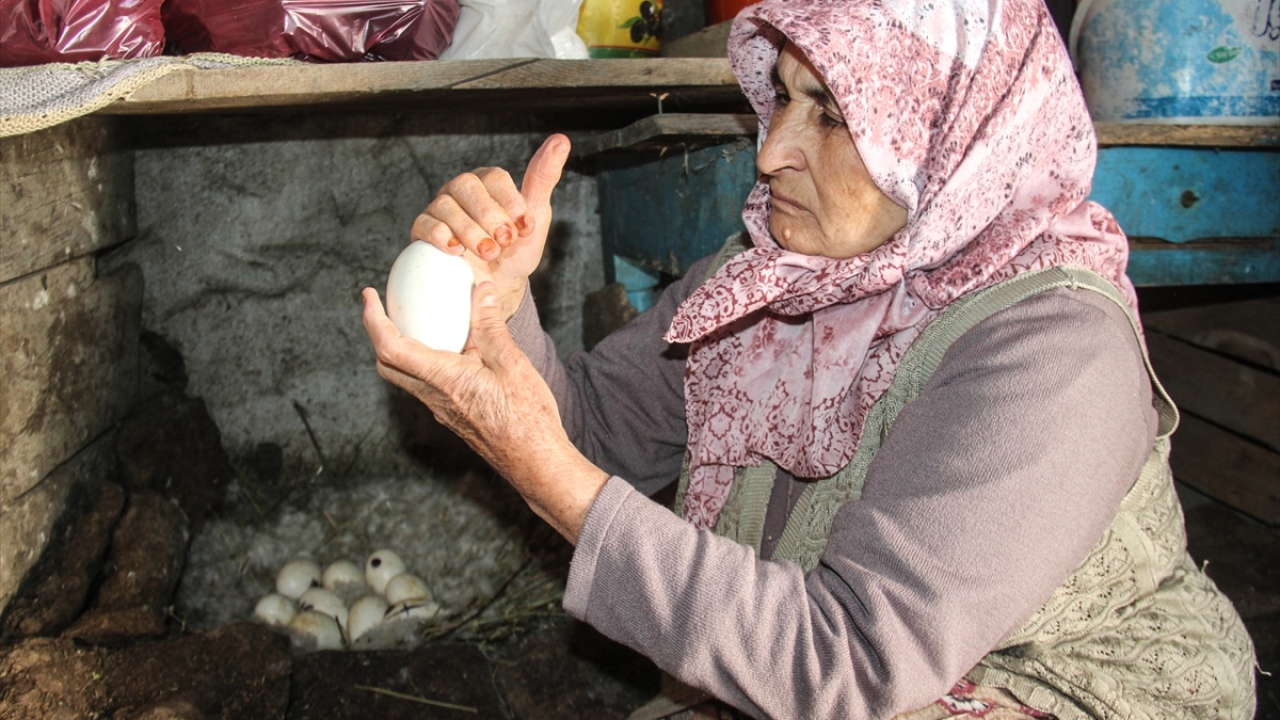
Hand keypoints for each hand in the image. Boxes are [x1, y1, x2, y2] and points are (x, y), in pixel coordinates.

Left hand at [362, 281, 608, 544]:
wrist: (535, 463)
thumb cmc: (527, 418)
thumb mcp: (512, 363)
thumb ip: (491, 325)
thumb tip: (482, 290)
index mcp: (444, 380)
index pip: (391, 348)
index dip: (373, 319)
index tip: (369, 296)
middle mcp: (434, 397)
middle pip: (388, 365)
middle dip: (379, 333)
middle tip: (385, 307)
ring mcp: (441, 410)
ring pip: (406, 376)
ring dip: (402, 347)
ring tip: (420, 322)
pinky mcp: (452, 416)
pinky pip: (427, 385)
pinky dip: (426, 361)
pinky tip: (456, 349)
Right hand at [411, 134, 570, 321]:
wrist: (498, 285)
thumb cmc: (516, 250)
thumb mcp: (536, 215)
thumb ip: (544, 178)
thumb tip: (561, 140)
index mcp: (489, 182)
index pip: (495, 177)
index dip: (511, 203)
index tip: (525, 229)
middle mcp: (462, 189)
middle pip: (467, 186)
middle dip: (489, 216)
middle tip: (505, 241)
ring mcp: (440, 207)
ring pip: (446, 206)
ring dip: (470, 231)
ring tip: (488, 253)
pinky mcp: (424, 229)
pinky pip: (424, 224)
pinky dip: (441, 236)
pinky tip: (457, 251)